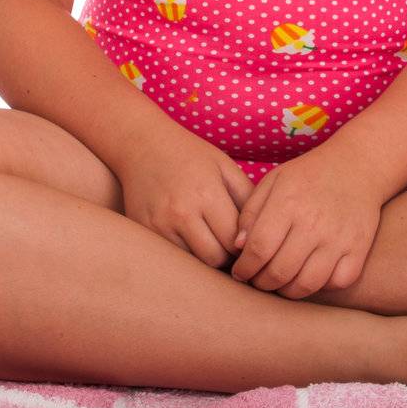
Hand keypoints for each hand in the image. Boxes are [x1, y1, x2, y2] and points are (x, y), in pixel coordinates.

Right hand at [111, 123, 255, 270]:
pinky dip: (185, 253)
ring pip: (193, 263)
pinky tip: (191, 239)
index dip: (245, 245)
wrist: (142, 144)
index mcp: (207, 194)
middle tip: (231, 248)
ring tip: (212, 243)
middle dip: (227, 256)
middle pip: (215, 258)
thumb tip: (264, 235)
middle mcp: (182, 212)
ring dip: (206, 257)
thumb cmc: (191, 155)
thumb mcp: (225, 167)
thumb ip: (248, 199)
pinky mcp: (145, 230)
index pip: (235, 241)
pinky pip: (173, 256)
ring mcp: (160, 224)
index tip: (247, 242)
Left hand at [227, 148, 385, 298]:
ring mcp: (338, 238)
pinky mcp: (359, 248)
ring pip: (307, 283)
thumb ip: (251, 212)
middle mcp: (313, 223)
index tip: (239, 273)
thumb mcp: (273, 181)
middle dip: (261, 283)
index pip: (258, 248)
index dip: (244, 268)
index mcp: (287, 202)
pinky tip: (309, 276)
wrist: (356, 165)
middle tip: (256, 281)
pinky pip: (337, 282)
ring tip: (279, 284)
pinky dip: (321, 287)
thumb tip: (237, 246)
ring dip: (287, 291)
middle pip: (280, 271)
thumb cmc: (307, 175)